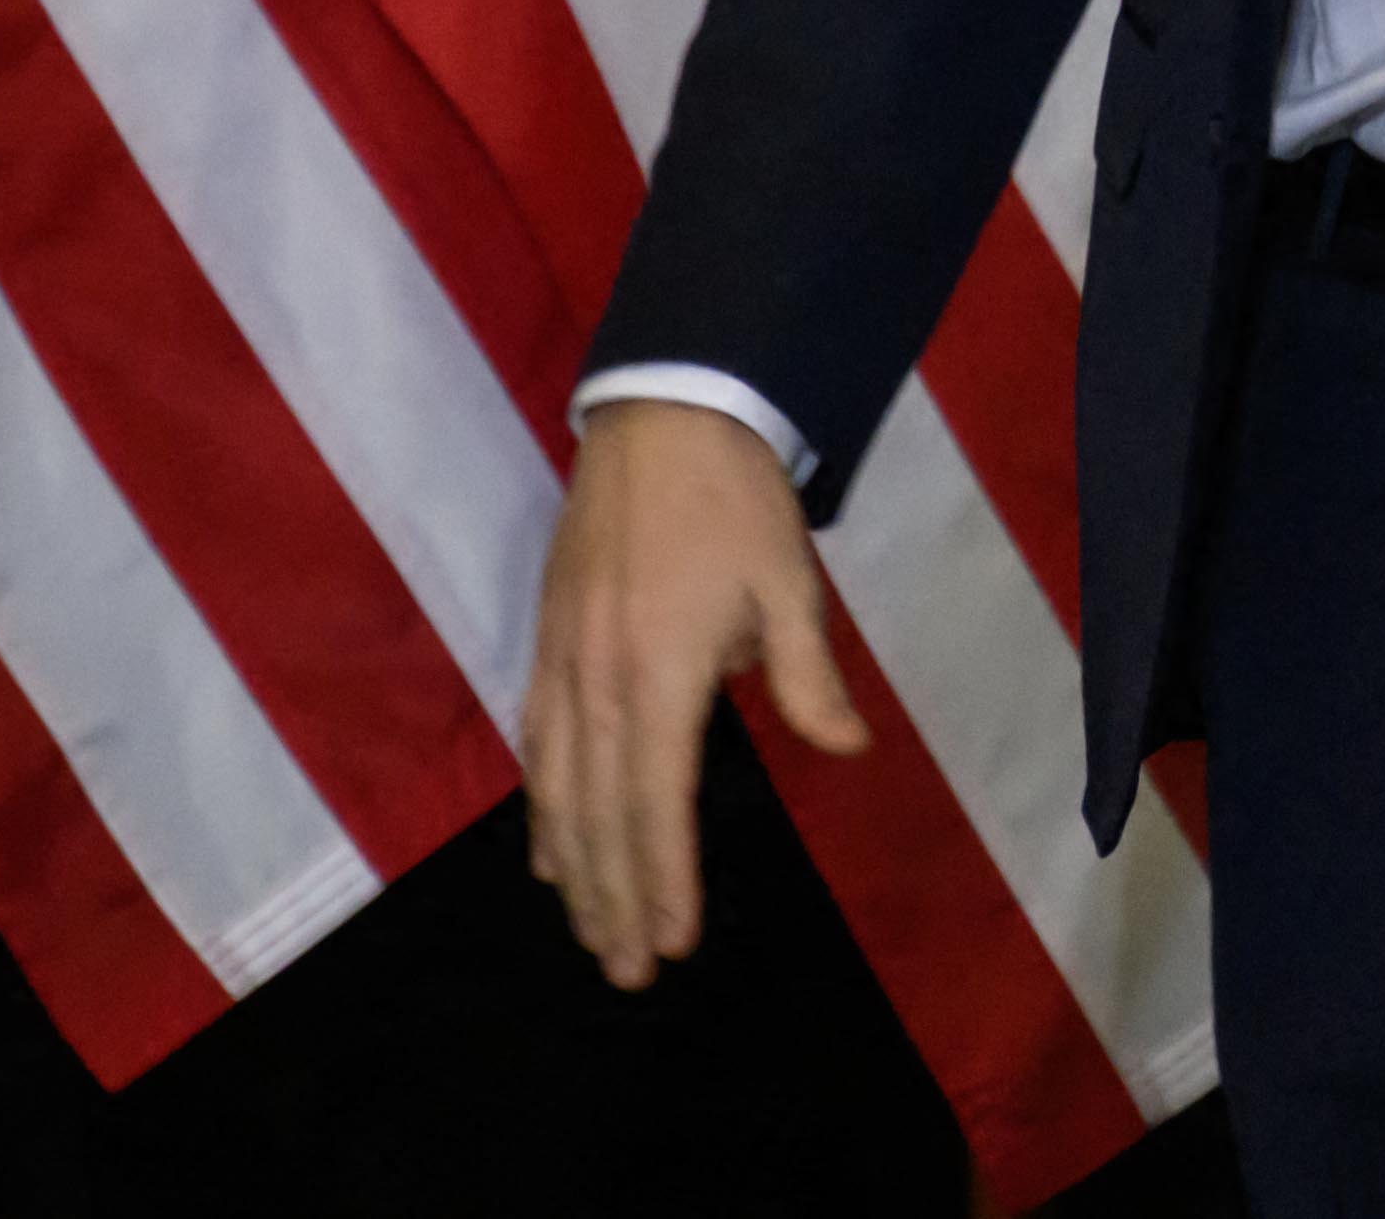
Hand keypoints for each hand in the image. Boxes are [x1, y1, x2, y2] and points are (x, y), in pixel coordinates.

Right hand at [519, 398, 868, 987]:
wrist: (662, 412)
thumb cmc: (735, 501)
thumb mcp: (789, 584)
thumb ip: (809, 677)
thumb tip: (848, 749)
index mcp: (658, 674)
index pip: (657, 802)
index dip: (662, 877)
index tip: (672, 941)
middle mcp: (596, 682)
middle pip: (599, 814)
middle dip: (614, 899)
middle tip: (627, 973)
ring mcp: (560, 663)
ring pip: (557, 791)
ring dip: (574, 869)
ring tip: (588, 932)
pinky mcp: (545, 642)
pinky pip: (536, 745)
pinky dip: (543, 808)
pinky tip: (550, 849)